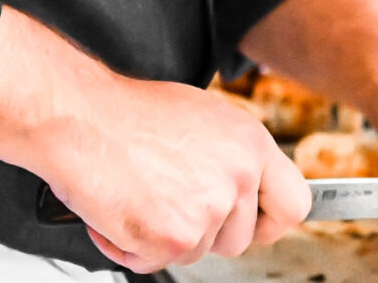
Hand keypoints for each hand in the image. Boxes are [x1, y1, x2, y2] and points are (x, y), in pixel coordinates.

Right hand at [0, 6, 310, 273]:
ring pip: (198, 252)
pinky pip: (157, 263)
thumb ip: (232, 154)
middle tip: (170, 198)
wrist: (82, 118)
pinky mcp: (174, 237)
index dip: (273, 220)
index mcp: (250, 141)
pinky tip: (122, 206)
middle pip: (240, 239)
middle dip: (205, 230)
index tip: (257, 223)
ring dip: (166, 234)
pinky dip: (133, 245)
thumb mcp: (202, 117)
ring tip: (141, 191)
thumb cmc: (130, 113)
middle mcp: (237, 175)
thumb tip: (246, 186)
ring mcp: (208, 210)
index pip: (295, 201)